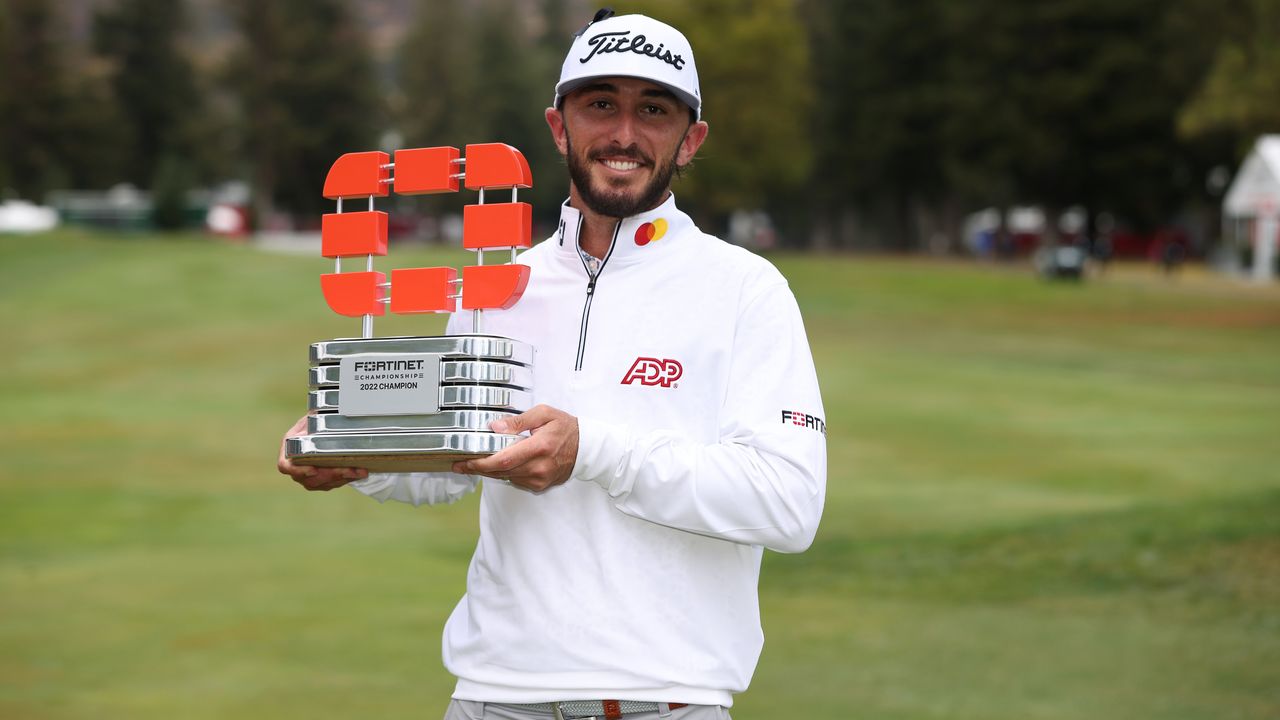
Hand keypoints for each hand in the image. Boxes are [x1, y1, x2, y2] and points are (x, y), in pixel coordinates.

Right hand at [277, 415, 367, 490]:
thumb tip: (325, 409)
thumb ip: (314, 416)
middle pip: (308, 479)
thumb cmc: (312, 422)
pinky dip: (347, 479)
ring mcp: (308, 476)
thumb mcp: (311, 417)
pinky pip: (333, 484)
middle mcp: (296, 467)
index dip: (298, 470)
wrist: (320, 429)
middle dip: (330, 475)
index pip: (285, 466)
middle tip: (347, 470)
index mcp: (288, 450)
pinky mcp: (322, 481)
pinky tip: (359, 472)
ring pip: (323, 483)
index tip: (313, 470)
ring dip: (342, 478)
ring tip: (358, 471)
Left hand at [453, 404, 578, 492]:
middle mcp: (539, 466)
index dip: (482, 463)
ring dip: (490, 470)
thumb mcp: (544, 414)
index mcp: (539, 447)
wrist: (586, 448)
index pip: (504, 460)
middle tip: (460, 463)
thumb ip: (518, 420)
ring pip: (506, 477)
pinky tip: (499, 464)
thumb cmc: (565, 428)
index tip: (466, 461)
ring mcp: (540, 478)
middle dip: (478, 468)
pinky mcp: (540, 485)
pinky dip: (504, 472)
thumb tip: (495, 427)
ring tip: (475, 461)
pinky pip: (515, 480)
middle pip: (501, 472)